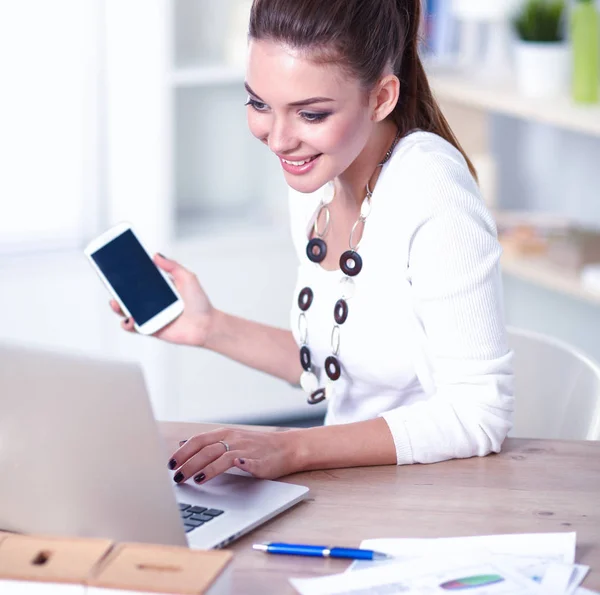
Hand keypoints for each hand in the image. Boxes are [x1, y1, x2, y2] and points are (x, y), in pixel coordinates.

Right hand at [110, 254, 213, 346]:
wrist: (207, 325)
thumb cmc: (200, 303)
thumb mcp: (187, 278)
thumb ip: (172, 266)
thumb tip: (155, 255)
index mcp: (159, 289)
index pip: (139, 280)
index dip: (127, 274)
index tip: (116, 266)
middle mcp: (152, 302)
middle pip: (129, 295)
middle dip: (117, 289)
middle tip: (111, 283)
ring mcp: (150, 316)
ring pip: (127, 310)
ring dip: (118, 306)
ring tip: (115, 302)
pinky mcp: (150, 330)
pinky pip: (133, 327)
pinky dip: (127, 323)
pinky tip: (129, 318)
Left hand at [167, 427, 302, 483]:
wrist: (286, 447)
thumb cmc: (256, 446)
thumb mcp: (230, 439)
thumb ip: (208, 442)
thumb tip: (182, 443)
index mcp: (225, 433)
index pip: (198, 440)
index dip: (182, 452)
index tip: (169, 464)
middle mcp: (233, 439)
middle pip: (206, 450)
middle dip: (189, 464)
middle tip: (177, 477)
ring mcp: (246, 450)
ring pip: (222, 457)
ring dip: (207, 468)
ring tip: (195, 480)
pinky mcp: (259, 461)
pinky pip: (248, 461)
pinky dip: (241, 463)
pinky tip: (235, 466)